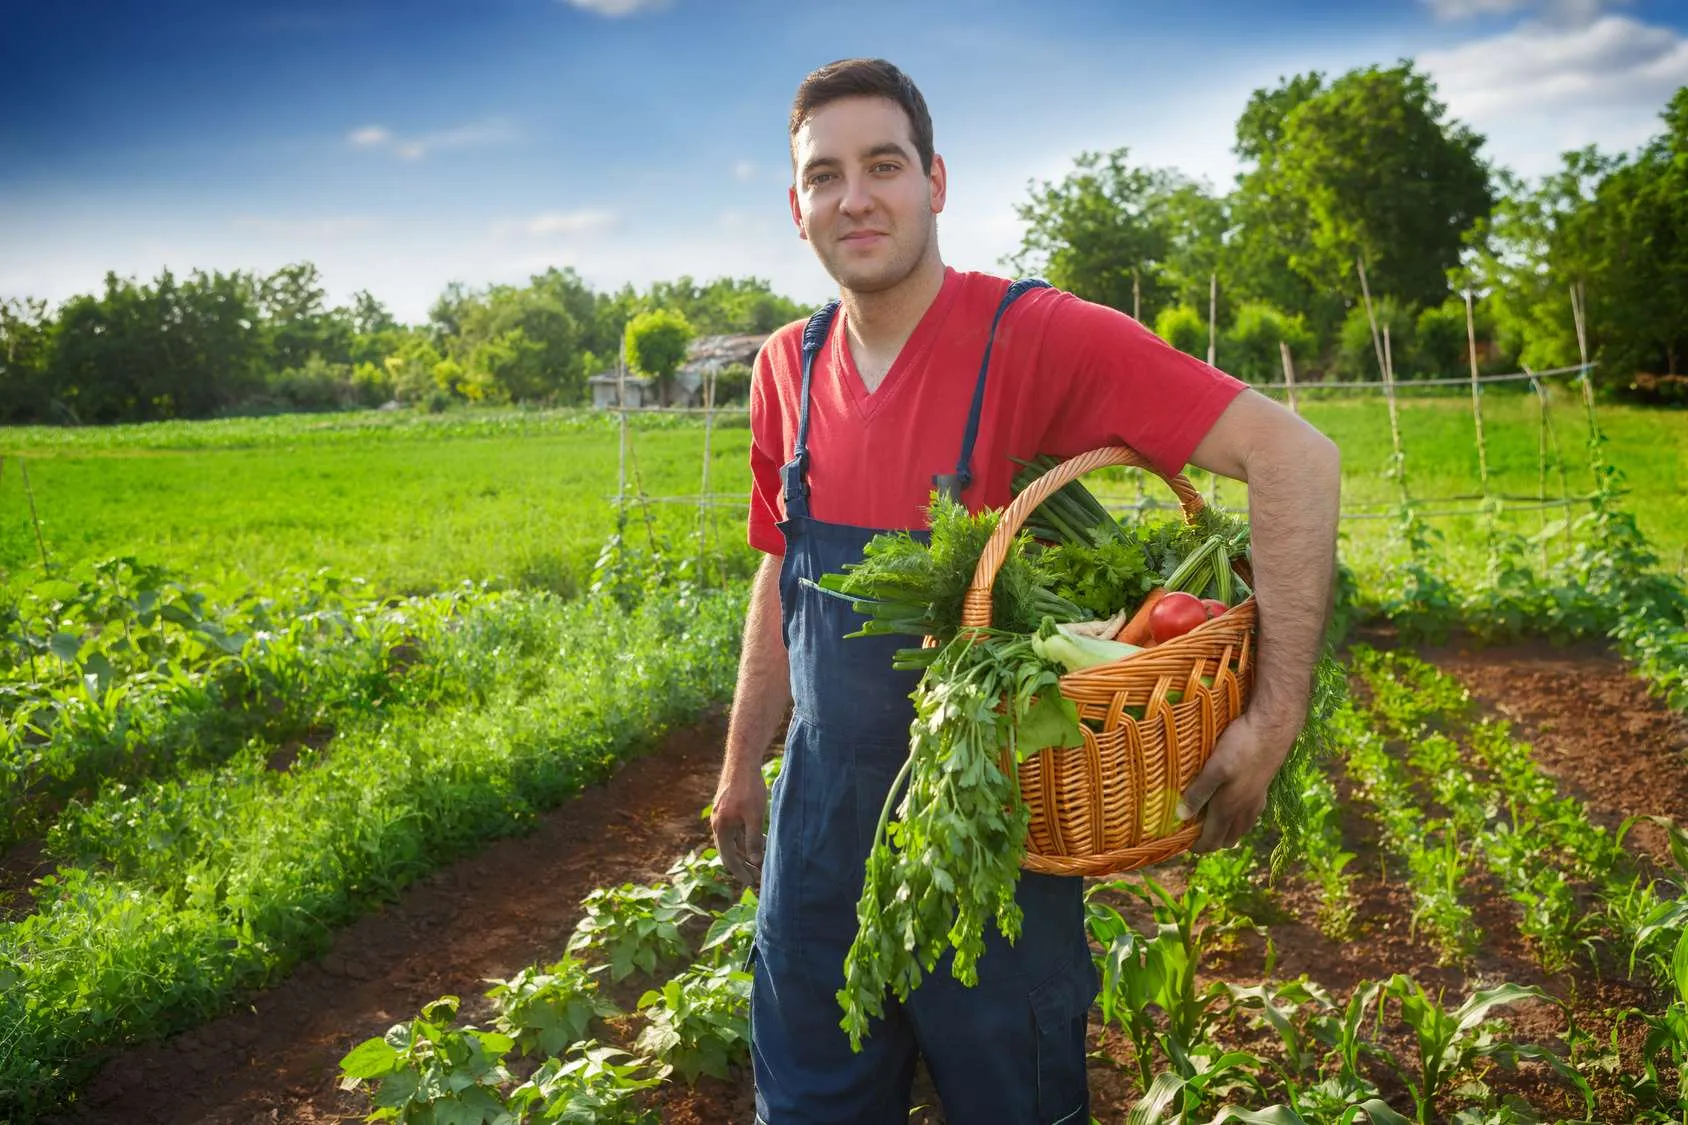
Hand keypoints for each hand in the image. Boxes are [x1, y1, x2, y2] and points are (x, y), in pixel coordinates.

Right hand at [710, 768, 767, 885]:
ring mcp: (724, 815)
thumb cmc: (748, 788)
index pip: (728, 857)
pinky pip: (738, 829)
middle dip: (744, 864)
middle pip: (730, 850)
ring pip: (735, 840)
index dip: (739, 871)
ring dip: (747, 851)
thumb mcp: (754, 816)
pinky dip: (748, 837)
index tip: (751, 883)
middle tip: (757, 877)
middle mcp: (719, 823)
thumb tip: (755, 861)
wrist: (742, 761)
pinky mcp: (731, 808)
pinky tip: (762, 841)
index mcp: (721, 827)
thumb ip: (753, 839)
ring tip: (762, 861)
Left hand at [1176, 709, 1297, 852]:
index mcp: (1229, 808)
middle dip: (1212, 843)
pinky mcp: (1263, 789)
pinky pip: (1251, 815)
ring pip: (1242, 829)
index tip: (1185, 845)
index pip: (1213, 840)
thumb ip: (1198, 794)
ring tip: (1213, 827)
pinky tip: (1236, 809)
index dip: (1199, 847)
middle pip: (1228, 839)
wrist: (1272, 729)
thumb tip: (1181, 817)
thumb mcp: (1214, 769)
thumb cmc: (1241, 746)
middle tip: (1195, 836)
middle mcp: (1244, 810)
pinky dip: (1240, 821)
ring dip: (1227, 833)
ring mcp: (1256, 800)